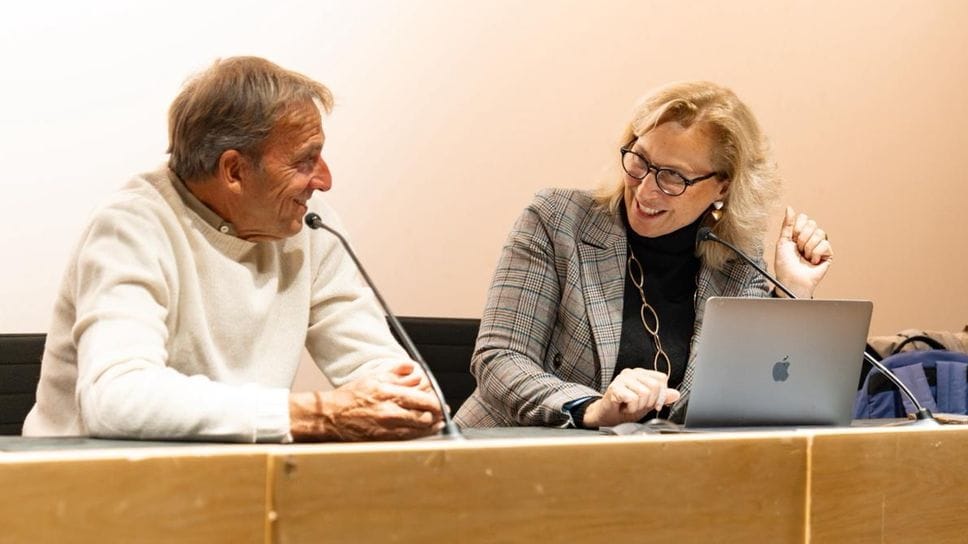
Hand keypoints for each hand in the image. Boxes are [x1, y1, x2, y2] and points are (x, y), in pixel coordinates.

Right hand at [289, 361, 443, 441]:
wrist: (331, 416)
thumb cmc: (351, 397)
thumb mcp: (373, 377)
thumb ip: (396, 372)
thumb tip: (413, 369)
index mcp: (389, 394)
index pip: (424, 401)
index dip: (437, 404)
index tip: (440, 403)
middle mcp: (390, 412)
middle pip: (425, 417)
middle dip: (436, 417)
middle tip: (441, 414)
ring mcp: (388, 428)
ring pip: (419, 431)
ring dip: (431, 428)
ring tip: (436, 424)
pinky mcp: (384, 440)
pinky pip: (408, 439)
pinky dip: (419, 435)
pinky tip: (422, 432)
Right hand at [582, 368, 680, 427]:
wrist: (607, 416)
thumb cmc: (625, 408)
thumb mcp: (648, 404)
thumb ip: (661, 398)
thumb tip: (676, 394)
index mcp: (641, 374)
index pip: (661, 378)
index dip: (662, 394)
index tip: (655, 404)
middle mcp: (632, 373)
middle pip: (654, 386)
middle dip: (649, 402)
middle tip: (638, 406)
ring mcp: (622, 378)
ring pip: (644, 393)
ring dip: (639, 406)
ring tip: (630, 406)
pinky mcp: (615, 387)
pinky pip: (633, 399)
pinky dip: (631, 408)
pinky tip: (624, 407)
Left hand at [773, 206, 833, 298]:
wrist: (791, 280)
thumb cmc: (785, 264)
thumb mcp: (782, 242)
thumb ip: (787, 224)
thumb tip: (789, 208)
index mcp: (799, 233)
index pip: (804, 218)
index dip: (797, 227)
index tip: (792, 238)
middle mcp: (810, 237)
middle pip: (812, 223)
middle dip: (802, 238)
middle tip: (798, 250)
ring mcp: (819, 245)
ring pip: (819, 233)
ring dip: (808, 247)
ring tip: (804, 256)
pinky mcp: (827, 253)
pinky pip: (824, 244)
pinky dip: (815, 253)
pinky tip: (812, 261)